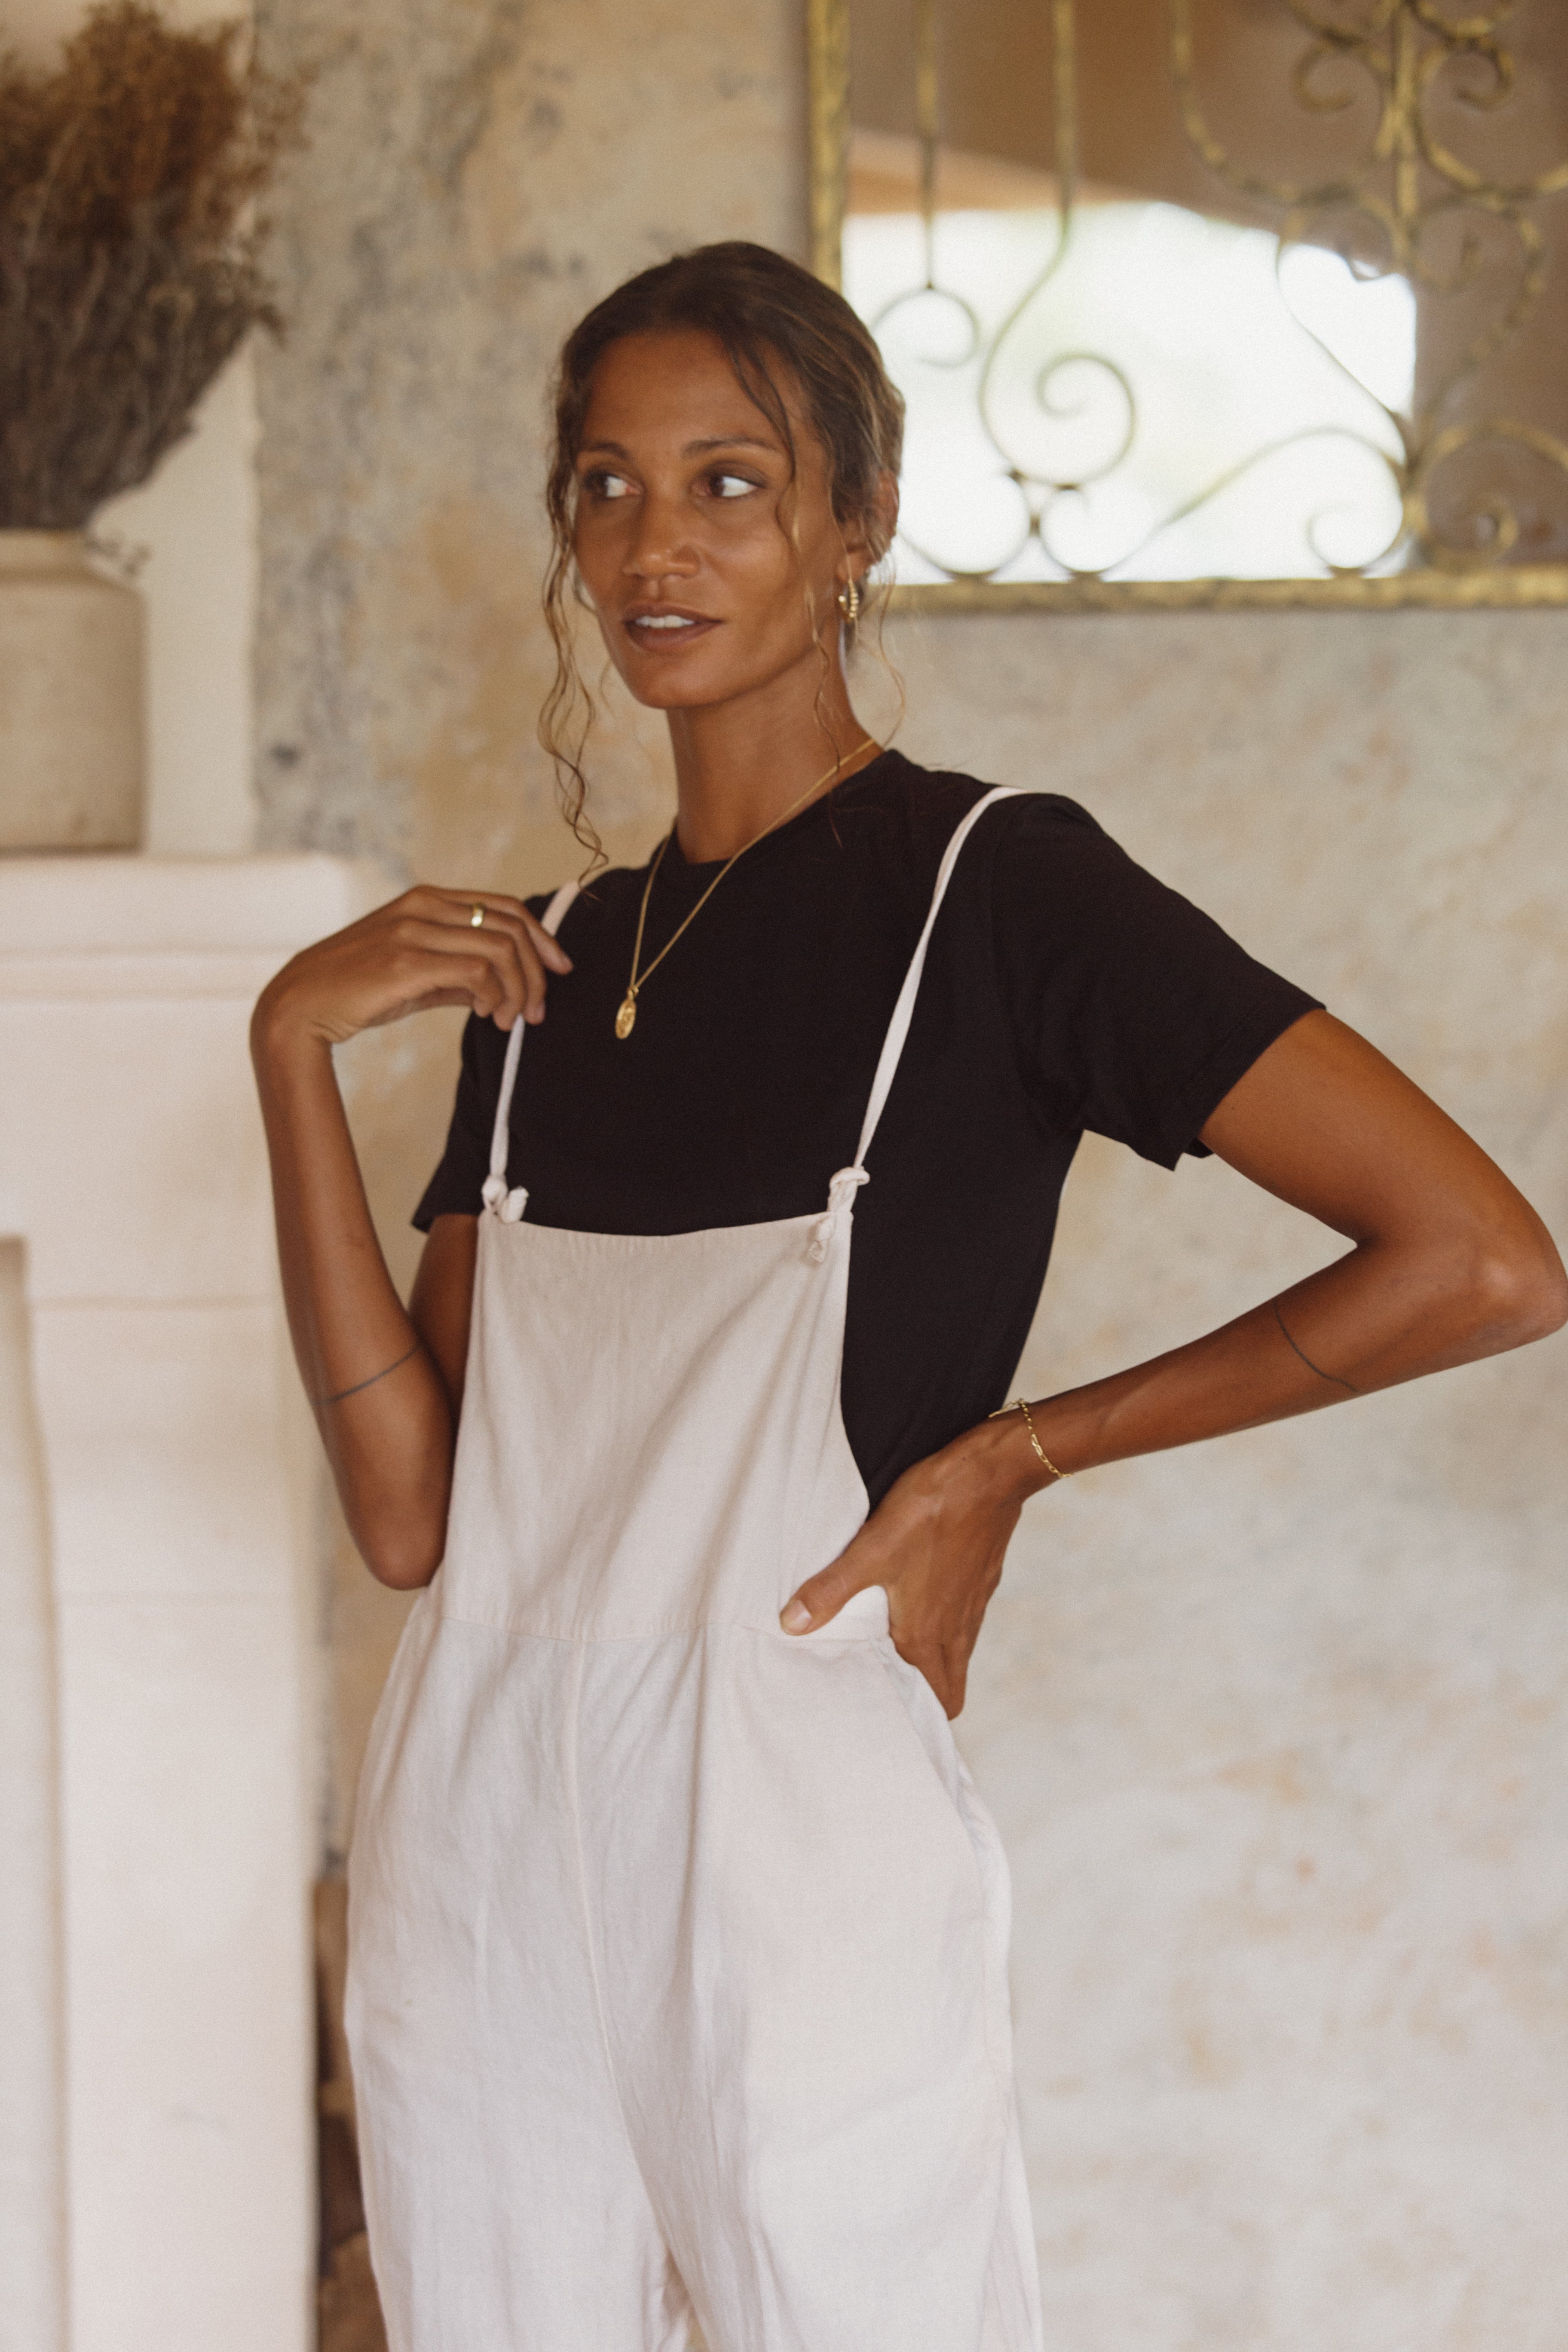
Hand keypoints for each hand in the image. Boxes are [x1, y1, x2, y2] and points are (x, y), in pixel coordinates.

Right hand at [252, 885, 572, 1053]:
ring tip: (511, 1020)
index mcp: (426, 899)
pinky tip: (489, 1016)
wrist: (301, 1004)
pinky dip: (495, 997)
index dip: (540, 936)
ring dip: (519, 990)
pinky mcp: (406, 962)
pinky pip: (477, 972)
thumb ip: (456, 974)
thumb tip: (501, 988)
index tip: (558, 969)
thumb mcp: (414, 975)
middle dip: (537, 970)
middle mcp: (422, 906)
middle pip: (510, 925)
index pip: (503, 905)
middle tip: (537, 1010)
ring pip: (499, 949)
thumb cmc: (356, 991)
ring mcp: (413, 930)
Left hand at [779, 1416, 1052, 1716]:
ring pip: (955, 1656)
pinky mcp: (980, 1580)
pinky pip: (962, 1622)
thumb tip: (791, 1625)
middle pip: (949, 1689)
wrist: (992, 1471)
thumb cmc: (934, 1510)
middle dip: (924, 1700)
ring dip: (930, 1663)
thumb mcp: (872, 1548)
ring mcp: (972, 1605)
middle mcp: (956, 1629)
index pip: (936, 1702)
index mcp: (928, 1633)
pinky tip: (915, 1603)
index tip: (890, 1722)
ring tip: (891, 1653)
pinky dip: (942, 1629)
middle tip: (888, 1693)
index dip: (917, 1719)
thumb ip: (831, 1590)